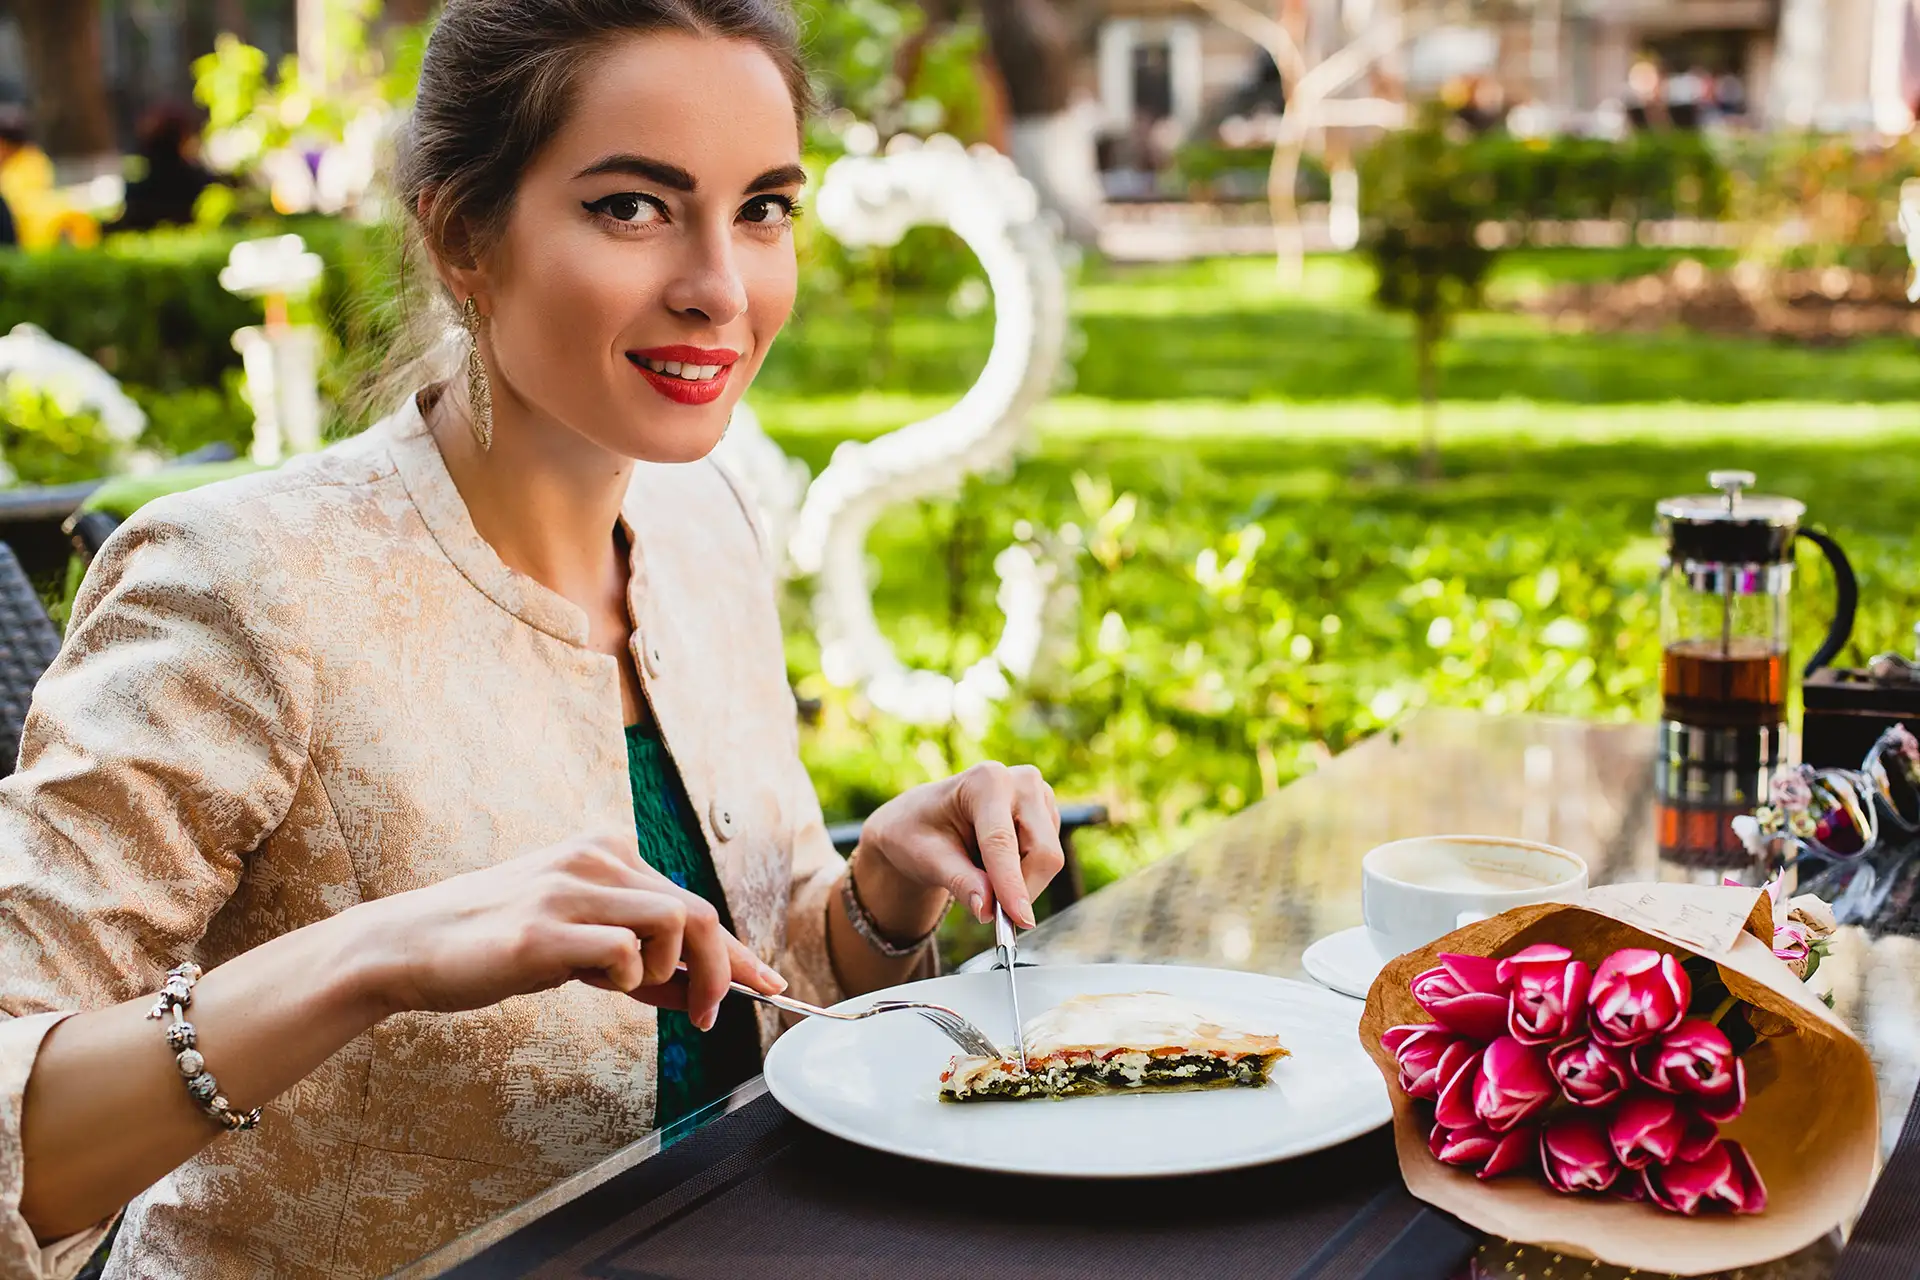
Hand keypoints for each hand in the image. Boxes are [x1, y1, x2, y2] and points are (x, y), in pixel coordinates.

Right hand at [353, 834, 784, 1029]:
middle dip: (722, 971)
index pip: (692, 900)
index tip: (767, 985)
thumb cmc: (494, 944)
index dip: (736, 950)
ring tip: (632, 991)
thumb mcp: (576, 940)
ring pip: (676, 923)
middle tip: (710, 1017)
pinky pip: (624, 952)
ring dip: (671, 973)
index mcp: (604, 851)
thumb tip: (701, 989)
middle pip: (699, 912)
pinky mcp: (542, 930)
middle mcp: (594, 859)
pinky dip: (628, 978)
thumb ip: (636, 955)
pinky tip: (596, 984)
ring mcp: (569, 890)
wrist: (407, 946)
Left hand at [856, 762, 1063, 929]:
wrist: (921, 821)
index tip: (1019, 920)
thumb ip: (960, 882)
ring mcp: (1040, 797)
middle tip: (994, 917)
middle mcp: (1021, 782)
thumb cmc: (918, 833)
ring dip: (1020, 884)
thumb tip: (987, 909)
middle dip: (1021, 891)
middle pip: (1041, 851)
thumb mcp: (928, 859)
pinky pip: (1047, 861)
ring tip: (980, 875)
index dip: (1011, 884)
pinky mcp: (1048, 815)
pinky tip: (994, 864)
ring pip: (1048, 860)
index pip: (1003, 841)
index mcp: (986, 781)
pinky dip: (1023, 876)